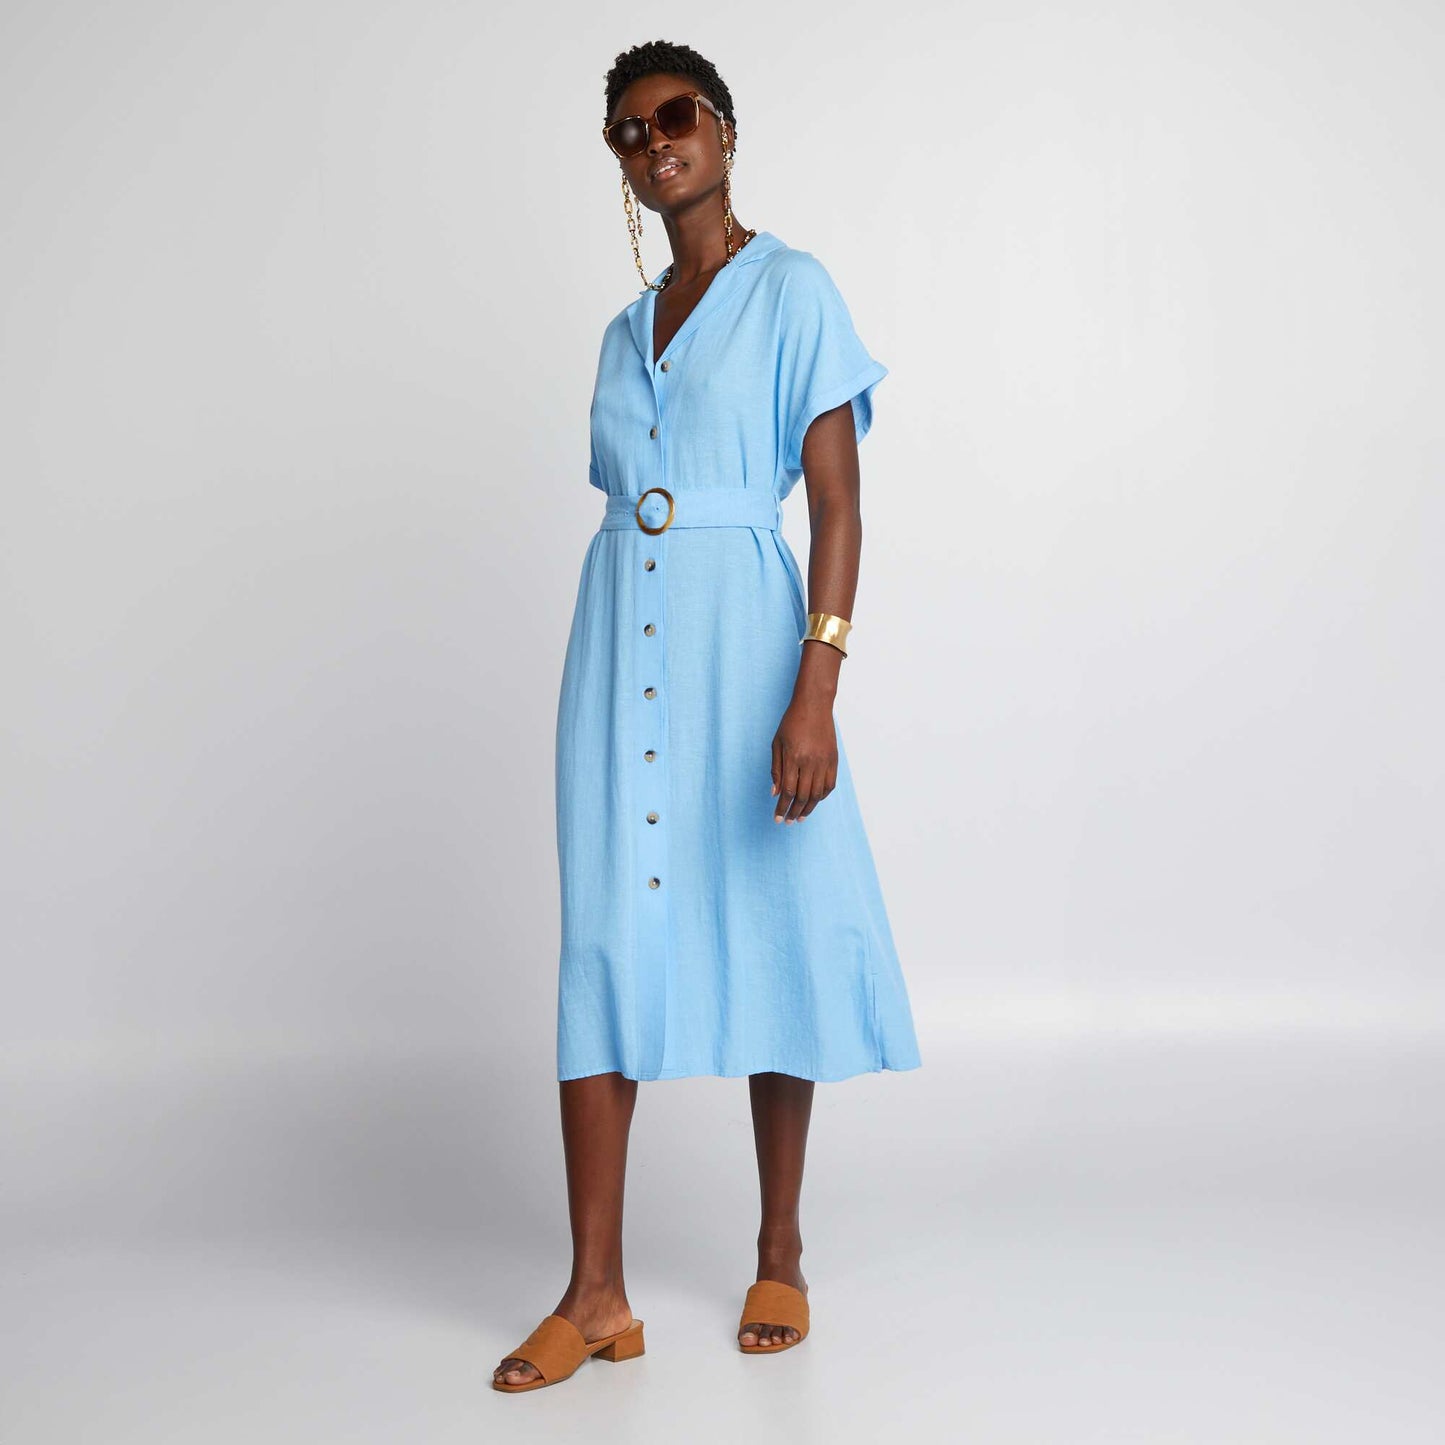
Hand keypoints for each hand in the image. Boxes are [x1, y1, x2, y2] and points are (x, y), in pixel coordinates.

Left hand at [770, 693, 838, 822]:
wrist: (814, 705)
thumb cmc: (791, 722)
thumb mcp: (777, 743)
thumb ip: (776, 769)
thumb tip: (775, 794)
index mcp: (794, 758)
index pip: (787, 791)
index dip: (782, 807)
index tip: (777, 818)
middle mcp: (810, 762)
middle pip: (802, 796)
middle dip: (794, 812)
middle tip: (788, 821)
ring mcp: (824, 761)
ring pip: (817, 794)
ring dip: (808, 808)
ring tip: (800, 817)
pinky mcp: (834, 760)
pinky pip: (830, 785)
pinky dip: (822, 796)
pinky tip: (814, 801)